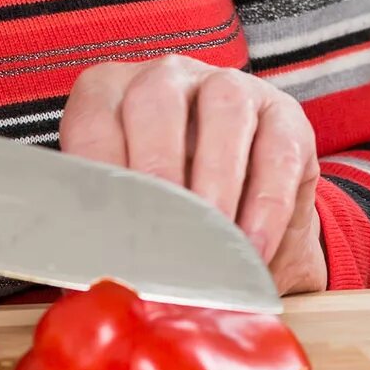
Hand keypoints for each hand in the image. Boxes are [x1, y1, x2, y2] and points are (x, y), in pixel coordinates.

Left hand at [60, 56, 328, 294]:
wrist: (241, 212)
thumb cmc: (165, 214)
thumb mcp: (126, 215)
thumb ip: (104, 235)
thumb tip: (86, 293)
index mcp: (110, 94)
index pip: (93, 125)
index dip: (98, 180)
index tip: (105, 235)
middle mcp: (166, 76)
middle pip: (155, 99)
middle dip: (156, 167)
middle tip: (159, 231)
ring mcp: (229, 85)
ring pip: (223, 109)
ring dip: (216, 180)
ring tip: (212, 244)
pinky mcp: (283, 112)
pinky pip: (277, 149)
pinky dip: (265, 205)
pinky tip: (253, 248)